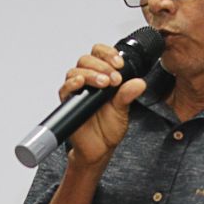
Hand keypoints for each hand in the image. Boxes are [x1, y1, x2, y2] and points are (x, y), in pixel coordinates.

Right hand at [58, 44, 149, 169]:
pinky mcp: (68, 103)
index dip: (108, 54)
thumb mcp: (123, 109)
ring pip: (75, 71)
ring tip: (104, 83)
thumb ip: (128, 94)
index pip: (100, 54)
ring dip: (90, 74)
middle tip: (114, 78)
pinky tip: (81, 84)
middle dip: (102, 66)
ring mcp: (77, 91)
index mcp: (102, 77)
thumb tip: (139, 83)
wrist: (99, 148)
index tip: (120, 64)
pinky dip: (72, 84)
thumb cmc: (109, 128)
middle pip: (86, 59)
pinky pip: (65, 89)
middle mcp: (88, 81)